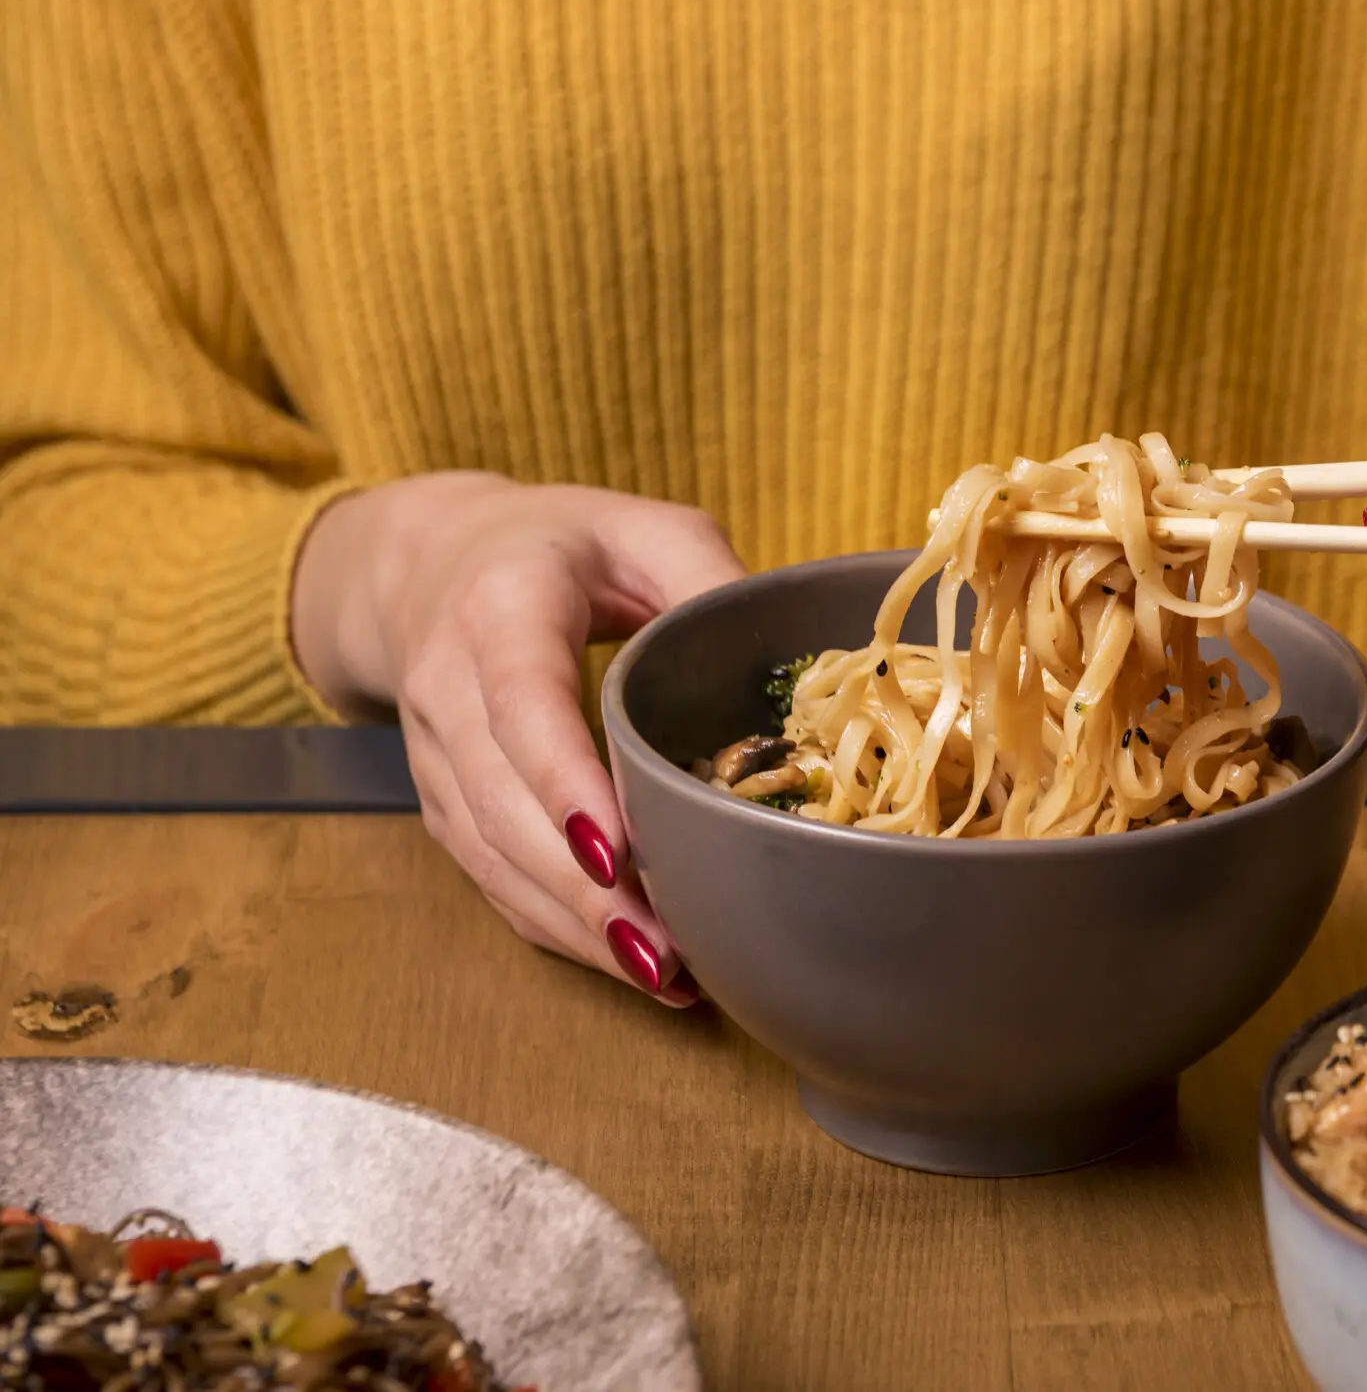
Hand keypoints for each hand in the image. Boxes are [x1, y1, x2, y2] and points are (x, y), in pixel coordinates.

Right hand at [292, 473, 745, 1000]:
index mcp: (501, 605)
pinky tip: (626, 959)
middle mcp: (448, 682)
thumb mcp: (649, 530)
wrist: (434, 560)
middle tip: (670, 950)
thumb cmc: (566, 545)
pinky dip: (553, 925)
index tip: (617, 854)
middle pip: (502, 802)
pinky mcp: (441, 799)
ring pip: (490, 854)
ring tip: (665, 972)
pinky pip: (488, 875)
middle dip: (582, 888)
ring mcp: (433, 750)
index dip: (564, 784)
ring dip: (572, 924)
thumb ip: (710, 581)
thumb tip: (797, 665)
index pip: (522, 703)